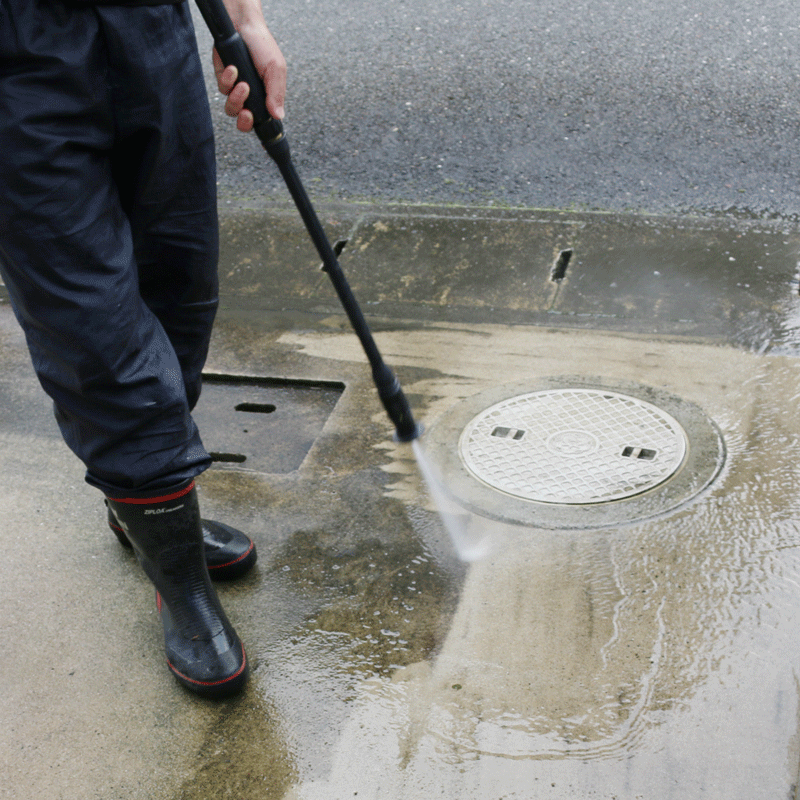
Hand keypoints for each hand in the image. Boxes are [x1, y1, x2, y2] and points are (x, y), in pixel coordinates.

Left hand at [213, 4, 285, 131]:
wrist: (242, 24)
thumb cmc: (262, 45)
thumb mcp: (276, 69)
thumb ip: (277, 94)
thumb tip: (279, 115)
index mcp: (267, 97)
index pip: (263, 120)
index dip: (259, 127)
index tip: (260, 132)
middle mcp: (251, 96)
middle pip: (244, 122)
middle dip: (244, 119)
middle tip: (247, 112)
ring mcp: (236, 89)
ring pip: (231, 108)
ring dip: (236, 99)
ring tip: (242, 84)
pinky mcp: (224, 79)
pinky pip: (222, 89)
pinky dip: (227, 80)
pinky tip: (233, 68)